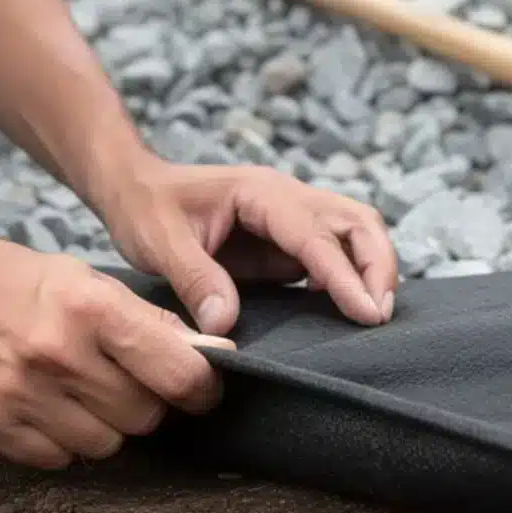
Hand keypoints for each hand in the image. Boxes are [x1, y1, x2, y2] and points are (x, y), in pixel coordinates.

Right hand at [0, 224, 233, 469]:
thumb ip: (143, 322)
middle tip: (120, 382)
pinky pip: (56, 460)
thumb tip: (207, 358)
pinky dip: (59, 441)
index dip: (200, 389)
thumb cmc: (13, 279)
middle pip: (143, 417)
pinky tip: (41, 406)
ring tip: (75, 392)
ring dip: (101, 425)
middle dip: (144, 404)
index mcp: (90, 308)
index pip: (178, 373)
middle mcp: (57, 354)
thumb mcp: (84, 279)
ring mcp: (18, 394)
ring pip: (104, 445)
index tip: (199, 390)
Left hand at [99, 160, 399, 334]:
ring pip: (354, 233)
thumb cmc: (144, 206)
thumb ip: (194, 278)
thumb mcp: (158, 240)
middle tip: (377, 317)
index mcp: (261, 194)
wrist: (133, 188)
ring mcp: (290, 219)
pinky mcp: (284, 242)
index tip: (366, 313)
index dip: (345, 275)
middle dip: (378, 266)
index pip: (317, 235)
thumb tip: (226, 324)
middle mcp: (286, 199)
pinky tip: (344, 309)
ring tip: (372, 316)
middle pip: (357, 221)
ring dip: (373, 269)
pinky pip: (332, 254)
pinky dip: (350, 277)